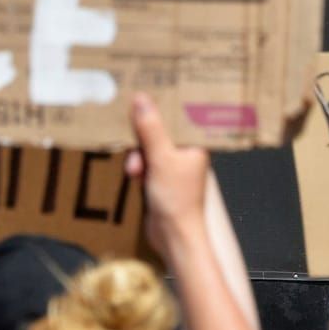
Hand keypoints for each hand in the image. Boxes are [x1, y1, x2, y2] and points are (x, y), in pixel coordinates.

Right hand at [123, 94, 210, 256]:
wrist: (174, 236)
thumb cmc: (176, 199)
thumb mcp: (161, 158)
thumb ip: (150, 128)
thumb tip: (141, 98)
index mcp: (196, 142)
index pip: (178, 113)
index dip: (161, 104)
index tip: (143, 93)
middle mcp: (187, 150)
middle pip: (160, 129)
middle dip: (143, 137)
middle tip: (132, 141)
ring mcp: (174, 165)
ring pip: (149, 146)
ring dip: (138, 156)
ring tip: (135, 170)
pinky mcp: (162, 178)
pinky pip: (146, 162)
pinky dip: (138, 167)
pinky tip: (134, 177)